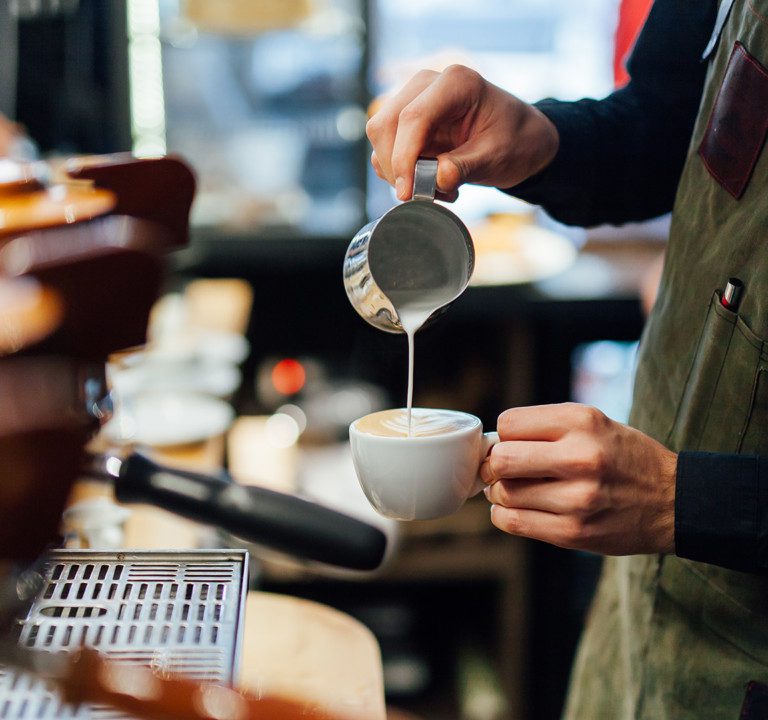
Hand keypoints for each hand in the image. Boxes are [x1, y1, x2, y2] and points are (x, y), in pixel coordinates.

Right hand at [365, 65, 558, 201]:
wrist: (520, 138)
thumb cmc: (515, 141)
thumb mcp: (497, 157)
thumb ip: (466, 167)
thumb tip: (438, 179)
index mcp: (457, 83)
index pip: (413, 117)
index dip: (403, 158)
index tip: (408, 192)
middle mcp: (428, 84)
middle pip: (386, 124)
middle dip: (396, 167)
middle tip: (423, 195)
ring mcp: (414, 99)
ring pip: (381, 136)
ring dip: (399, 171)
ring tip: (437, 187)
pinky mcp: (407, 119)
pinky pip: (387, 147)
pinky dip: (401, 171)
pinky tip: (431, 180)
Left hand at [480, 403, 676, 555]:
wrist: (674, 501)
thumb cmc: (623, 457)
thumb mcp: (593, 423)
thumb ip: (544, 428)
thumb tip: (489, 446)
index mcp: (582, 422)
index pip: (509, 424)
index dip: (503, 435)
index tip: (511, 444)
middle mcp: (580, 457)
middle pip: (501, 459)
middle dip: (493, 464)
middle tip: (501, 469)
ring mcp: (578, 499)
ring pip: (504, 493)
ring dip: (499, 492)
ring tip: (515, 489)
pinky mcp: (574, 533)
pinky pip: (514, 523)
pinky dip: (505, 514)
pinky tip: (518, 508)